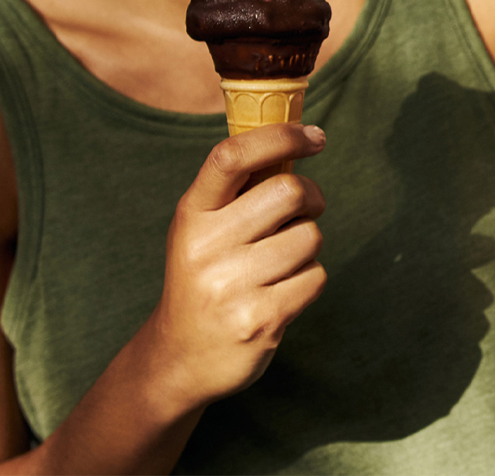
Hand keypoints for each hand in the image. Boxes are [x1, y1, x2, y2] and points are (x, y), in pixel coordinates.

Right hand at [137, 122, 329, 413]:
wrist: (179, 359)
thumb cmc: (204, 280)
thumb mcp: (203, 231)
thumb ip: (239, 191)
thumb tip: (297, 139)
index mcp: (192, 215)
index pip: (232, 157)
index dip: (280, 136)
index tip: (315, 137)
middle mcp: (206, 247)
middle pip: (289, 191)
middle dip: (311, 197)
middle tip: (304, 209)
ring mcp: (231, 286)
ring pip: (310, 237)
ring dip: (307, 246)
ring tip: (280, 263)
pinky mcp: (259, 320)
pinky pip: (315, 278)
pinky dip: (308, 280)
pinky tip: (281, 292)